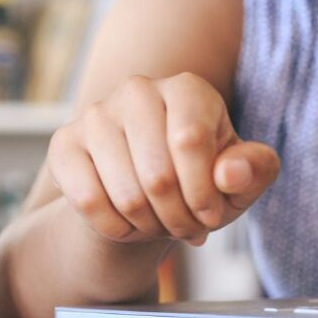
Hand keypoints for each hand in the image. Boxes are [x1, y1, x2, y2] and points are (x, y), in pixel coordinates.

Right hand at [47, 72, 279, 245]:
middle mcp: (137, 89)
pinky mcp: (64, 142)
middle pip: (158, 175)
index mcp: (187, 89)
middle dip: (177, 219)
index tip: (210, 216)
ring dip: (147, 226)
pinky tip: (124, 222)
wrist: (142, 191)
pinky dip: (113, 227)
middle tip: (184, 229)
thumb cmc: (198, 180)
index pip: (191, 142)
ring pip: (125, 193)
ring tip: (157, 224)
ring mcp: (95, 114)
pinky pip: (87, 200)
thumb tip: (231, 174)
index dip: (204, 194)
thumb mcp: (238, 180)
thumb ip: (254, 170)